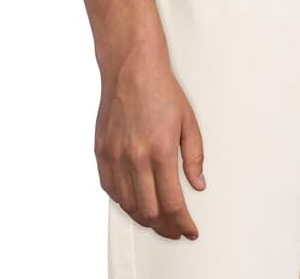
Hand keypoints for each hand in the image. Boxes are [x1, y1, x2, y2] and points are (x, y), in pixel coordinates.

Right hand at [94, 46, 205, 239]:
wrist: (131, 69)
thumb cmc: (161, 91)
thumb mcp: (189, 123)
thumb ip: (194, 157)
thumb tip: (198, 184)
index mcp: (160, 151)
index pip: (172, 202)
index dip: (183, 223)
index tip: (189, 230)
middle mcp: (135, 157)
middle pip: (149, 210)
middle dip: (165, 227)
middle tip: (176, 230)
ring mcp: (115, 156)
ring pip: (127, 203)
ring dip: (144, 218)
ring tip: (157, 221)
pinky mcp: (101, 151)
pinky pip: (110, 188)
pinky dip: (123, 202)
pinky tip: (134, 203)